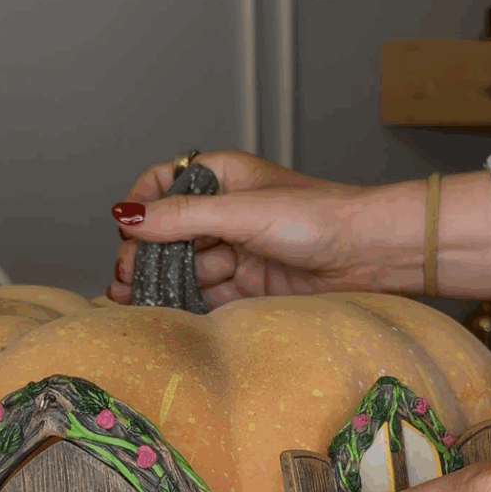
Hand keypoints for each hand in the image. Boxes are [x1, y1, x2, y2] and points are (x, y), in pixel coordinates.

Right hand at [108, 150, 490, 308]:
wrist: (370, 255)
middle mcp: (227, 211)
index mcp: (223, 177)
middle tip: (121, 282)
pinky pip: (209, 294)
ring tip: (132, 304)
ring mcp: (239, 249)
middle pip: (171, 234)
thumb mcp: (242, 212)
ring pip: (188, 267)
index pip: (164, 184)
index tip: (124, 232)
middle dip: (144, 256)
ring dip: (161, 284)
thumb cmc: (317, 218)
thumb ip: (182, 217)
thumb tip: (125, 217)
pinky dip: (187, 304)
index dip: (141, 207)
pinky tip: (164, 314)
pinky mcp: (252, 284)